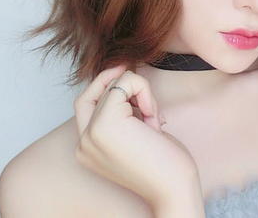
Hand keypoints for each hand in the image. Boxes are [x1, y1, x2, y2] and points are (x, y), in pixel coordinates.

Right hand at [74, 65, 201, 210]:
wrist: (174, 187)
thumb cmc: (163, 163)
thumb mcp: (134, 133)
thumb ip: (121, 111)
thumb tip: (123, 74)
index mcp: (87, 148)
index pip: (85, 102)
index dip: (102, 82)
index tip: (124, 69)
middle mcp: (83, 142)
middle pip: (101, 89)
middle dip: (131, 90)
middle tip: (151, 109)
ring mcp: (91, 133)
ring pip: (116, 82)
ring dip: (142, 93)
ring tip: (153, 121)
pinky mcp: (105, 123)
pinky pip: (126, 81)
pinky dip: (145, 90)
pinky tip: (153, 117)